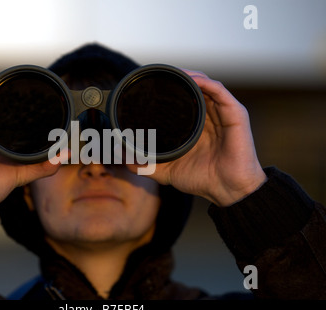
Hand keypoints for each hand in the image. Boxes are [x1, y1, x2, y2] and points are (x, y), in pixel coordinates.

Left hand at [129, 70, 266, 206]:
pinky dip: (204, 82)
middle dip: (174, 78)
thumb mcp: (166, 170)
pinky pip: (219, 91)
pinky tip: (191, 79)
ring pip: (204, 84)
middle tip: (156, 74)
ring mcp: (222, 112)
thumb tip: (122, 156)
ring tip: (170, 72)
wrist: (227, 190)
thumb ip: (144, 164)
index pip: (179, 99)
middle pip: (191, 87)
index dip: (165, 89)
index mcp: (194, 125)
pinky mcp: (234, 114)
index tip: (146, 84)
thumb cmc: (202, 179)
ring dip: (187, 75)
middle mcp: (208, 115)